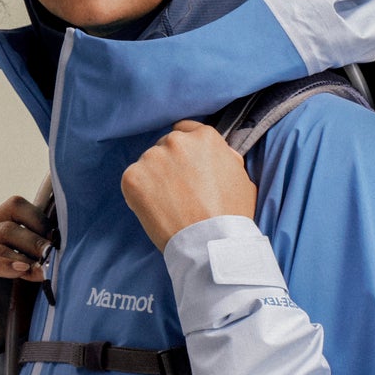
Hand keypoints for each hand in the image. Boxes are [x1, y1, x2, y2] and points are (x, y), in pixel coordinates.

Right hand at [0, 196, 48, 355]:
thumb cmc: (9, 311)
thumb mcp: (29, 275)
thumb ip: (38, 253)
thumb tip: (63, 235)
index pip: (14, 207)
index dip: (39, 221)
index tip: (57, 244)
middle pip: (9, 223)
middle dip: (37, 242)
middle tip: (54, 260)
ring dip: (25, 255)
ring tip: (43, 272)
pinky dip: (2, 264)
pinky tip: (21, 273)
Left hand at [120, 120, 255, 249]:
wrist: (211, 243)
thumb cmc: (232, 216)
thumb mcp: (242, 178)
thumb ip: (226, 158)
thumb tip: (219, 152)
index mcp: (204, 137)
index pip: (186, 131)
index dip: (186, 151)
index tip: (185, 166)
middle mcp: (177, 141)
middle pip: (165, 147)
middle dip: (169, 165)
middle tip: (178, 192)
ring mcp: (152, 157)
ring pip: (148, 164)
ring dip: (154, 179)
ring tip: (168, 205)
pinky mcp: (133, 177)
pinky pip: (133, 180)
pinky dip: (139, 194)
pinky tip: (155, 210)